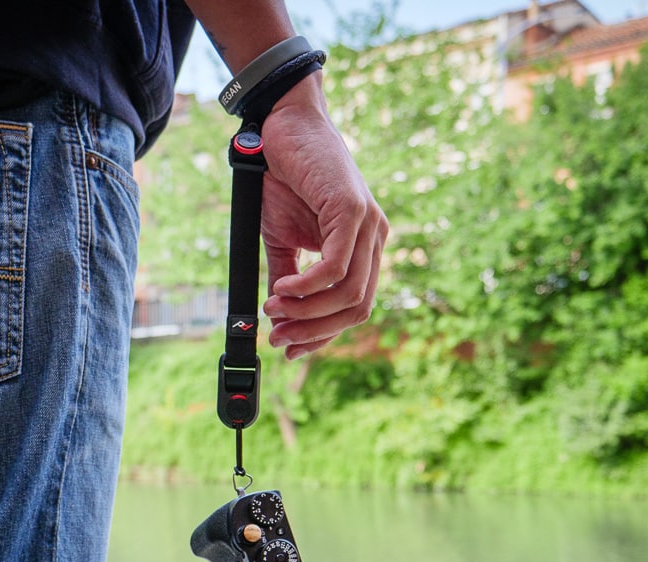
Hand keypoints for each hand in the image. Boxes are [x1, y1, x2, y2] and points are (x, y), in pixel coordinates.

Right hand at [257, 75, 387, 358]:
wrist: (283, 128)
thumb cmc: (285, 178)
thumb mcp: (283, 239)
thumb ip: (289, 279)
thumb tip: (279, 319)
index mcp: (364, 248)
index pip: (354, 307)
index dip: (322, 335)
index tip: (288, 348)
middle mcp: (374, 239)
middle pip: (357, 308)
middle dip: (314, 331)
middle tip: (277, 336)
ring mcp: (369, 225)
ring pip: (349, 293)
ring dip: (307, 313)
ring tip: (273, 310)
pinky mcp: (353, 211)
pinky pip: (335, 268)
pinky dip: (307, 288)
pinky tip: (281, 290)